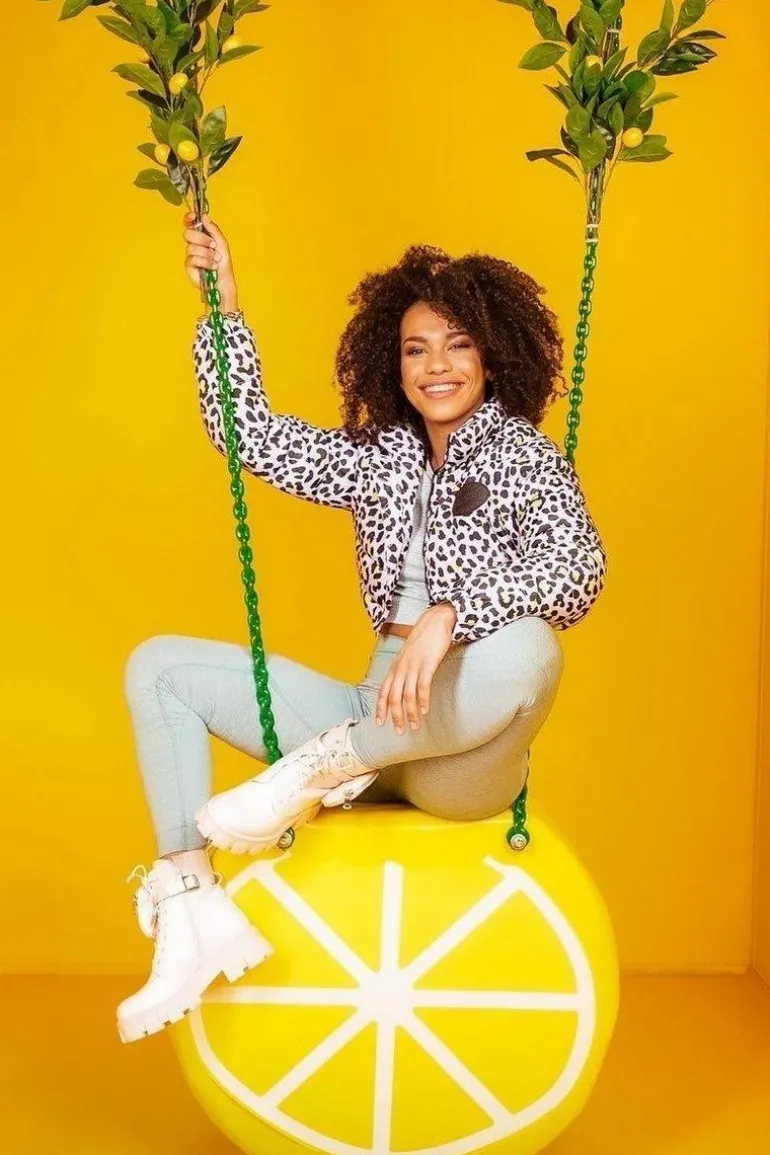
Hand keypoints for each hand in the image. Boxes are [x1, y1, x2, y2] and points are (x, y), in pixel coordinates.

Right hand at [182, 211, 238, 308]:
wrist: (224, 281)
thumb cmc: (224, 263)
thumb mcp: (221, 243)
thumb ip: (213, 229)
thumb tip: (204, 216)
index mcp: (202, 236)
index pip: (190, 224)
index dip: (189, 218)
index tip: (193, 217)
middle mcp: (194, 244)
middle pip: (188, 234)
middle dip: (202, 239)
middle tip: (213, 246)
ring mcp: (190, 255)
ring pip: (191, 247)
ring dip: (207, 253)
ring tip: (216, 259)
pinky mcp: (189, 265)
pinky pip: (192, 259)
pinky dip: (205, 262)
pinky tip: (212, 266)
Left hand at [375, 603, 457, 733]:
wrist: (435, 621)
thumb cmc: (423, 640)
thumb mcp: (408, 656)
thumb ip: (404, 670)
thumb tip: (403, 688)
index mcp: (395, 667)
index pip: (382, 691)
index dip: (380, 708)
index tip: (380, 723)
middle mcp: (401, 668)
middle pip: (393, 697)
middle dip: (396, 717)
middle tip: (400, 731)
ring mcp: (413, 666)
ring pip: (407, 695)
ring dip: (410, 713)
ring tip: (414, 726)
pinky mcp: (427, 664)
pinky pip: (422, 686)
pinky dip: (422, 700)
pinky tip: (424, 710)